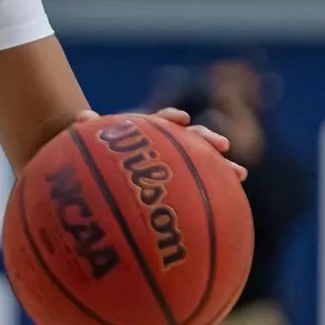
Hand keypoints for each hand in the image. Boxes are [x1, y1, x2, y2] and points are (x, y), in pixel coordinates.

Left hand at [74, 107, 246, 181]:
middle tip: (223, 145)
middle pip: (191, 139)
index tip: (181, 120)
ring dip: (222, 167)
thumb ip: (86, 131)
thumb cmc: (91, 160)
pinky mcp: (178, 187)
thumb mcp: (86, 147)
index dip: (170, 118)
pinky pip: (200, 191)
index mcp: (144, 135)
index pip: (160, 121)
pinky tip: (233, 208)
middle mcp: (164, 148)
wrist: (96, 177)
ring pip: (203, 164)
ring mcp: (174, 166)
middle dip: (207, 140)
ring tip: (240, 174)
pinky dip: (216, 196)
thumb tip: (84, 116)